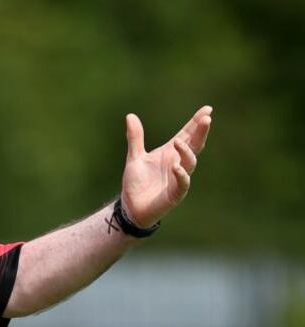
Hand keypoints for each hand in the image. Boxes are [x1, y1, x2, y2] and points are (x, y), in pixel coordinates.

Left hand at [121, 105, 211, 227]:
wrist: (131, 207)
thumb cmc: (136, 182)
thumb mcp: (135, 157)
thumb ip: (135, 137)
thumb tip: (130, 115)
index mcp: (170, 153)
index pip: (187, 135)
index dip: (196, 123)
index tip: (207, 109)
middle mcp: (178, 163)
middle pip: (194, 146)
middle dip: (201, 133)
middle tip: (206, 119)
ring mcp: (178, 178)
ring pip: (190, 163)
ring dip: (186, 152)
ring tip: (178, 142)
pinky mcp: (175, 194)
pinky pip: (182, 184)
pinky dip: (181, 175)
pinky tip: (176, 167)